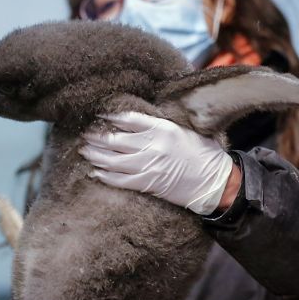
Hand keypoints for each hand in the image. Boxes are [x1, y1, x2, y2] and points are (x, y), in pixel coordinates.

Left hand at [79, 111, 235, 214]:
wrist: (214, 182)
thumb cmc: (203, 153)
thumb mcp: (185, 130)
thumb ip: (162, 124)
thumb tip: (139, 119)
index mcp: (163, 129)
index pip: (129, 120)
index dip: (112, 117)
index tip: (100, 115)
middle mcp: (153, 147)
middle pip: (115, 140)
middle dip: (97, 137)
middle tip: (86, 134)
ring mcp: (148, 166)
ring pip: (113, 160)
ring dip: (96, 155)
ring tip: (84, 150)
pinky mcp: (148, 184)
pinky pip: (120, 180)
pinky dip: (105, 176)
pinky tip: (95, 172)